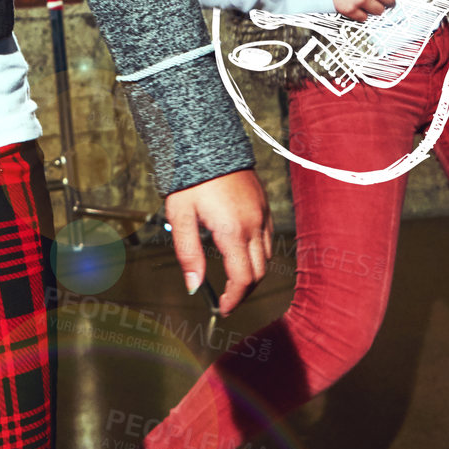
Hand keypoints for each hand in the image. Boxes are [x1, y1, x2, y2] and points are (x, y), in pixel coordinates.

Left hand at [163, 168, 271, 315]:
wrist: (206, 140)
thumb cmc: (189, 178)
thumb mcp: (180, 216)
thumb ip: (188, 254)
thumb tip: (194, 287)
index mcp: (233, 231)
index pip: (242, 279)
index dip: (233, 299)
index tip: (222, 309)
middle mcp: (254, 224)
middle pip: (259, 273)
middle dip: (244, 291)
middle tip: (226, 299)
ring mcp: (262, 213)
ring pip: (267, 256)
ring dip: (253, 272)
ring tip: (233, 279)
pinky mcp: (263, 204)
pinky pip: (268, 237)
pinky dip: (258, 252)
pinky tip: (241, 251)